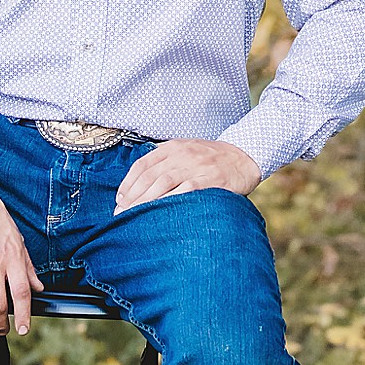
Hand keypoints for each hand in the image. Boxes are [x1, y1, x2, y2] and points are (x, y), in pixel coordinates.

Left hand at [115, 139, 261, 212]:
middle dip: (131, 197)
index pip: (142, 165)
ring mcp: (195, 167)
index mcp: (173, 147)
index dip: (127, 184)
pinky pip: (184, 192)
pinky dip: (168, 202)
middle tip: (121, 215)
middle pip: (148, 176)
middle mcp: (181, 155)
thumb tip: (140, 185)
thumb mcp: (187, 151)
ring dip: (144, 202)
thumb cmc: (212, 160)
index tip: (120, 200)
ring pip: (162, 183)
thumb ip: (166, 161)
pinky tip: (159, 214)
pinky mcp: (208, 180)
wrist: (245, 157)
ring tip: (133, 218)